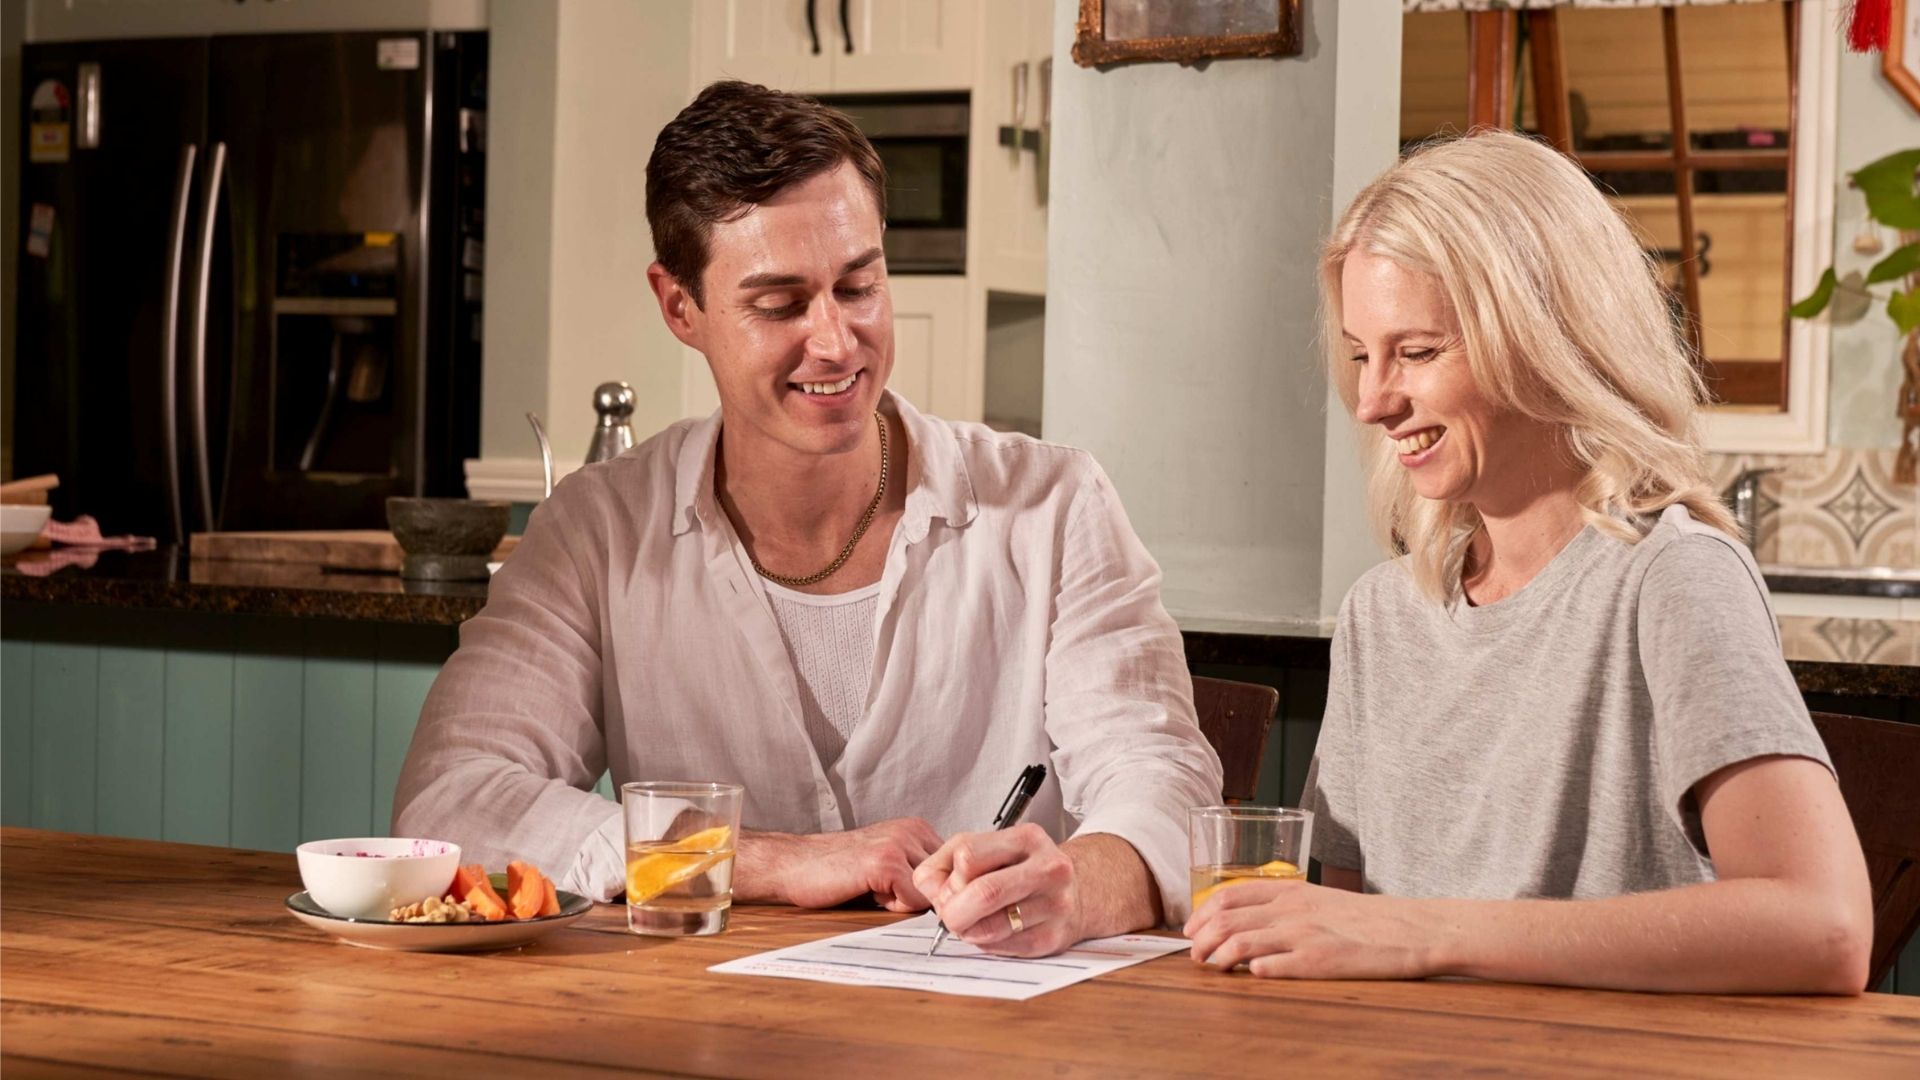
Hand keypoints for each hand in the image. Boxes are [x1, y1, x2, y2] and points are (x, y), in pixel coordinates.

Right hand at [740, 818, 942, 910]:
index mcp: (916, 828)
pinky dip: (894, 908)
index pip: (953, 872)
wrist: (795, 864)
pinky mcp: (886, 862)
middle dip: (922, 899)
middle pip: (947, 884)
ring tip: (876, 891)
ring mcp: (900, 843)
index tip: (905, 894)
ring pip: (932, 894)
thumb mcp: (888, 865)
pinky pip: (914, 901)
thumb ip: (918, 873)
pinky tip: (869, 893)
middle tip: (887, 893)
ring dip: (906, 903)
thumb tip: (954, 903)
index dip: (931, 893)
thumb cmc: (837, 870)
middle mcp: (913, 830)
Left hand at [913, 823, 1077, 957]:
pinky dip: (986, 944)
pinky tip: (994, 931)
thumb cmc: (1022, 870)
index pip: (968, 856)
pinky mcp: (1052, 937)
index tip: (950, 888)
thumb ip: (947, 862)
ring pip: (990, 928)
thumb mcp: (987, 848)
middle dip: (954, 911)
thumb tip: (929, 889)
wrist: (1078, 892)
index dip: (949, 878)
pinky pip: (1003, 948)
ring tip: (972, 924)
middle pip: (983, 893)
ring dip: (967, 931)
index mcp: (1026, 838)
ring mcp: (1055, 904)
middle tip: (950, 916)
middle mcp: (1047, 868)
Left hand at [1183, 879, 1438, 979]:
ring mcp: (1304, 936)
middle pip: (1226, 920)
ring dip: (1217, 957)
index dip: (1201, 913)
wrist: (1410, 928)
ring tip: (1212, 968)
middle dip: (1201, 940)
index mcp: (1290, 891)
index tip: (1190, 930)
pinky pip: (1274, 966)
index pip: (1229, 895)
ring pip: (1241, 943)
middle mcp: (1291, 910)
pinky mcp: (1320, 962)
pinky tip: (1248, 976)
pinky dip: (1253, 971)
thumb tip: (1244, 921)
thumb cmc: (1364, 917)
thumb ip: (1283, 906)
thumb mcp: (1318, 899)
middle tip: (1195, 956)